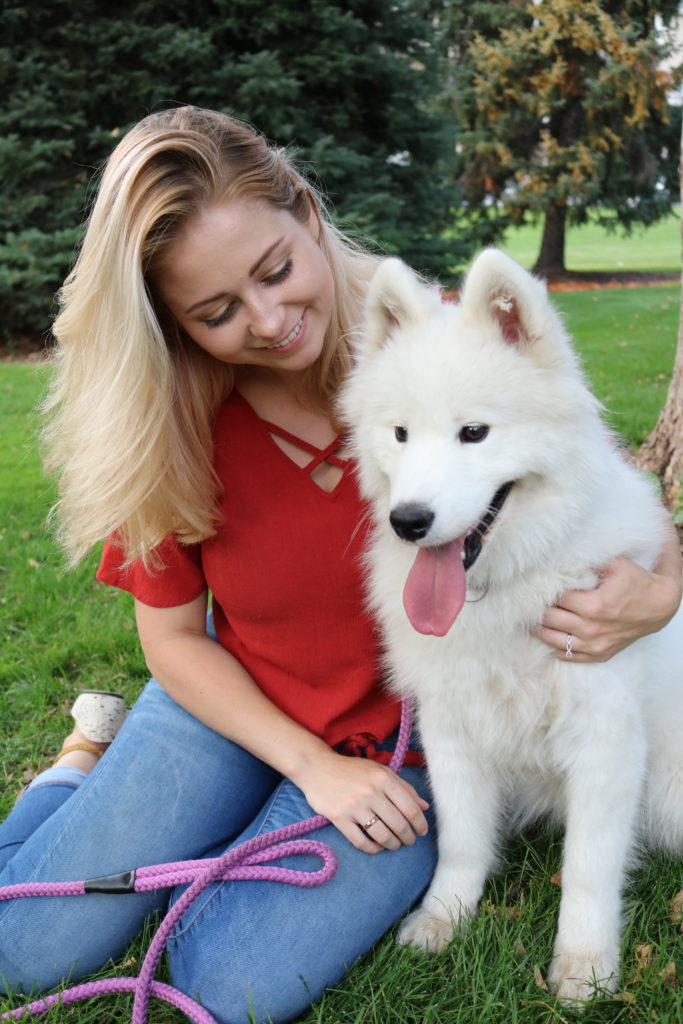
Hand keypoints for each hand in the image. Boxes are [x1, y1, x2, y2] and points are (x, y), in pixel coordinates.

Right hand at [298, 749, 429, 853]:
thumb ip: (404, 788)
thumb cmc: (352, 770)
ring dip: (392, 844)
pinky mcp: (339, 818)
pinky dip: (372, 848)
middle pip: (398, 824)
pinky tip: (377, 847)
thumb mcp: (380, 771)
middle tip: (408, 841)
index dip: (420, 824)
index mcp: (383, 778)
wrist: (317, 768)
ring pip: (382, 835)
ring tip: (394, 844)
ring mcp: (354, 806)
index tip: (421, 831)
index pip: (410, 808)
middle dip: (407, 837)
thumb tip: (424, 807)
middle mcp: (370, 792)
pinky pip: (360, 841)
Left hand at [534, 555, 681, 662]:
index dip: (543, 591)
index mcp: (594, 605)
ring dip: (539, 629)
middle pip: (549, 619)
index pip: (556, 599)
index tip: (534, 586)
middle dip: (537, 609)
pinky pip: (568, 656)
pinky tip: (548, 635)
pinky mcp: (599, 655)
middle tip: (527, 601)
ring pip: (552, 640)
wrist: (658, 607)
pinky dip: (554, 646)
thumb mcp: (615, 565)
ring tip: (530, 618)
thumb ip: (587, 562)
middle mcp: (591, 629)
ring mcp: (595, 645)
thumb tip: (560, 560)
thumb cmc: (635, 583)